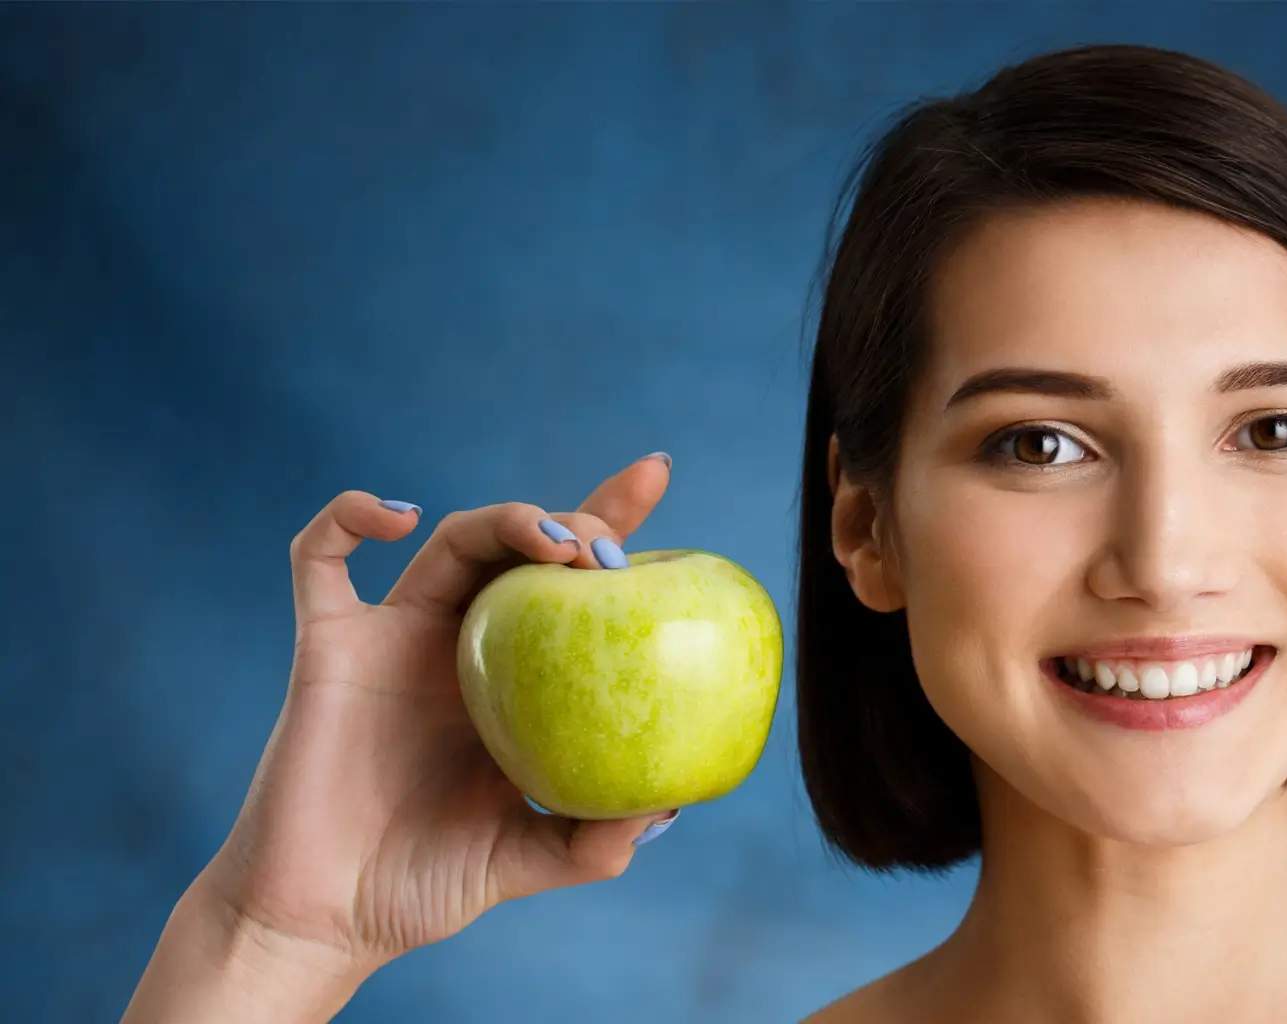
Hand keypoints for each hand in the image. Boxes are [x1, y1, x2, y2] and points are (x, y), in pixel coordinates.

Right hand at [201, 454, 678, 973]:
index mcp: (514, 678)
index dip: (611, 516)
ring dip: (503, 517)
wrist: (322, 920)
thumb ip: (595, 841)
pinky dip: (347, 516)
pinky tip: (398, 515)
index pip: (571, 580)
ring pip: (448, 538)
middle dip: (573, 520)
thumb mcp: (529, 859)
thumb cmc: (422, 885)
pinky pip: (319, 558)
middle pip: (520, 544)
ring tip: (555, 538)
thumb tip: (670, 805)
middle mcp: (459, 643)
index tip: (657, 473)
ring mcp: (393, 637)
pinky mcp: (327, 646)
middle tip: (609, 554)